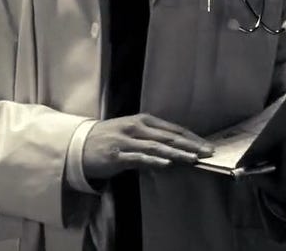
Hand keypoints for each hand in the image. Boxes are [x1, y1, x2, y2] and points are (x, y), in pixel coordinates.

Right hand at [81, 114, 214, 180]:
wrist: (78, 146)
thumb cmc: (107, 139)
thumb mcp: (131, 134)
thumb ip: (152, 141)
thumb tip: (175, 152)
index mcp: (142, 121)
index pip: (172, 129)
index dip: (191, 137)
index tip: (207, 145)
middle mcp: (135, 128)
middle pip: (168, 136)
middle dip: (190, 145)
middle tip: (208, 152)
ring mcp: (126, 141)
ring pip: (156, 147)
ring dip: (177, 153)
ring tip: (193, 159)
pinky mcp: (117, 155)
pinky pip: (139, 158)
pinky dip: (154, 161)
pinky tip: (167, 164)